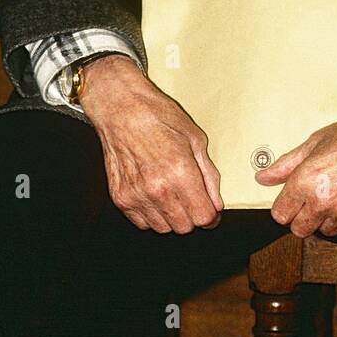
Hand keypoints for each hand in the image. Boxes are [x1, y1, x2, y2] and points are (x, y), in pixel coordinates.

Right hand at [78, 55, 223, 232]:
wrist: (121, 108)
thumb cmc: (157, 116)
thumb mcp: (195, 139)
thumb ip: (209, 175)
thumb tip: (216, 202)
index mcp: (180, 172)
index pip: (203, 217)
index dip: (211, 215)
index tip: (210, 209)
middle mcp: (158, 188)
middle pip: (184, 227)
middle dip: (192, 216)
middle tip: (190, 197)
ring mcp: (136, 195)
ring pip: (163, 228)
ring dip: (171, 217)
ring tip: (170, 192)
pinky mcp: (120, 197)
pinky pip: (142, 223)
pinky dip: (151, 214)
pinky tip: (154, 194)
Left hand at [254, 94, 336, 237]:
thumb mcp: (315, 142)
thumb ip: (286, 164)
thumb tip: (264, 177)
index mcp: (306, 179)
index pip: (280, 214)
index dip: (284, 206)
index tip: (289, 199)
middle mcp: (323, 199)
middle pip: (298, 229)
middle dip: (300, 216)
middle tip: (309, 198)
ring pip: (321, 231)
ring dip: (323, 218)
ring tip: (333, 193)